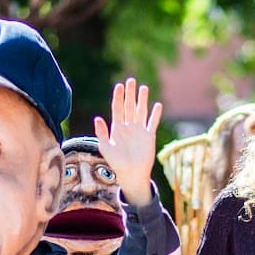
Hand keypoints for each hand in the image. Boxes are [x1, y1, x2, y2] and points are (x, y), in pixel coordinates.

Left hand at [94, 78, 161, 206]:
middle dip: (130, 94)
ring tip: (143, 88)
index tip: (119, 86)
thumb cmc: (116, 162)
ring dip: (142, 100)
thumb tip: (97, 118)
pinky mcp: (149, 136)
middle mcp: (128, 126)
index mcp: (117, 127)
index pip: (117, 108)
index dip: (118, 97)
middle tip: (131, 80)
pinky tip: (157, 105)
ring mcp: (139, 130)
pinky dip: (155, 114)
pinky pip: (153, 122)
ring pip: (141, 111)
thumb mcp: (105, 148)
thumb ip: (102, 133)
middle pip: (129, 106)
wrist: (130, 173)